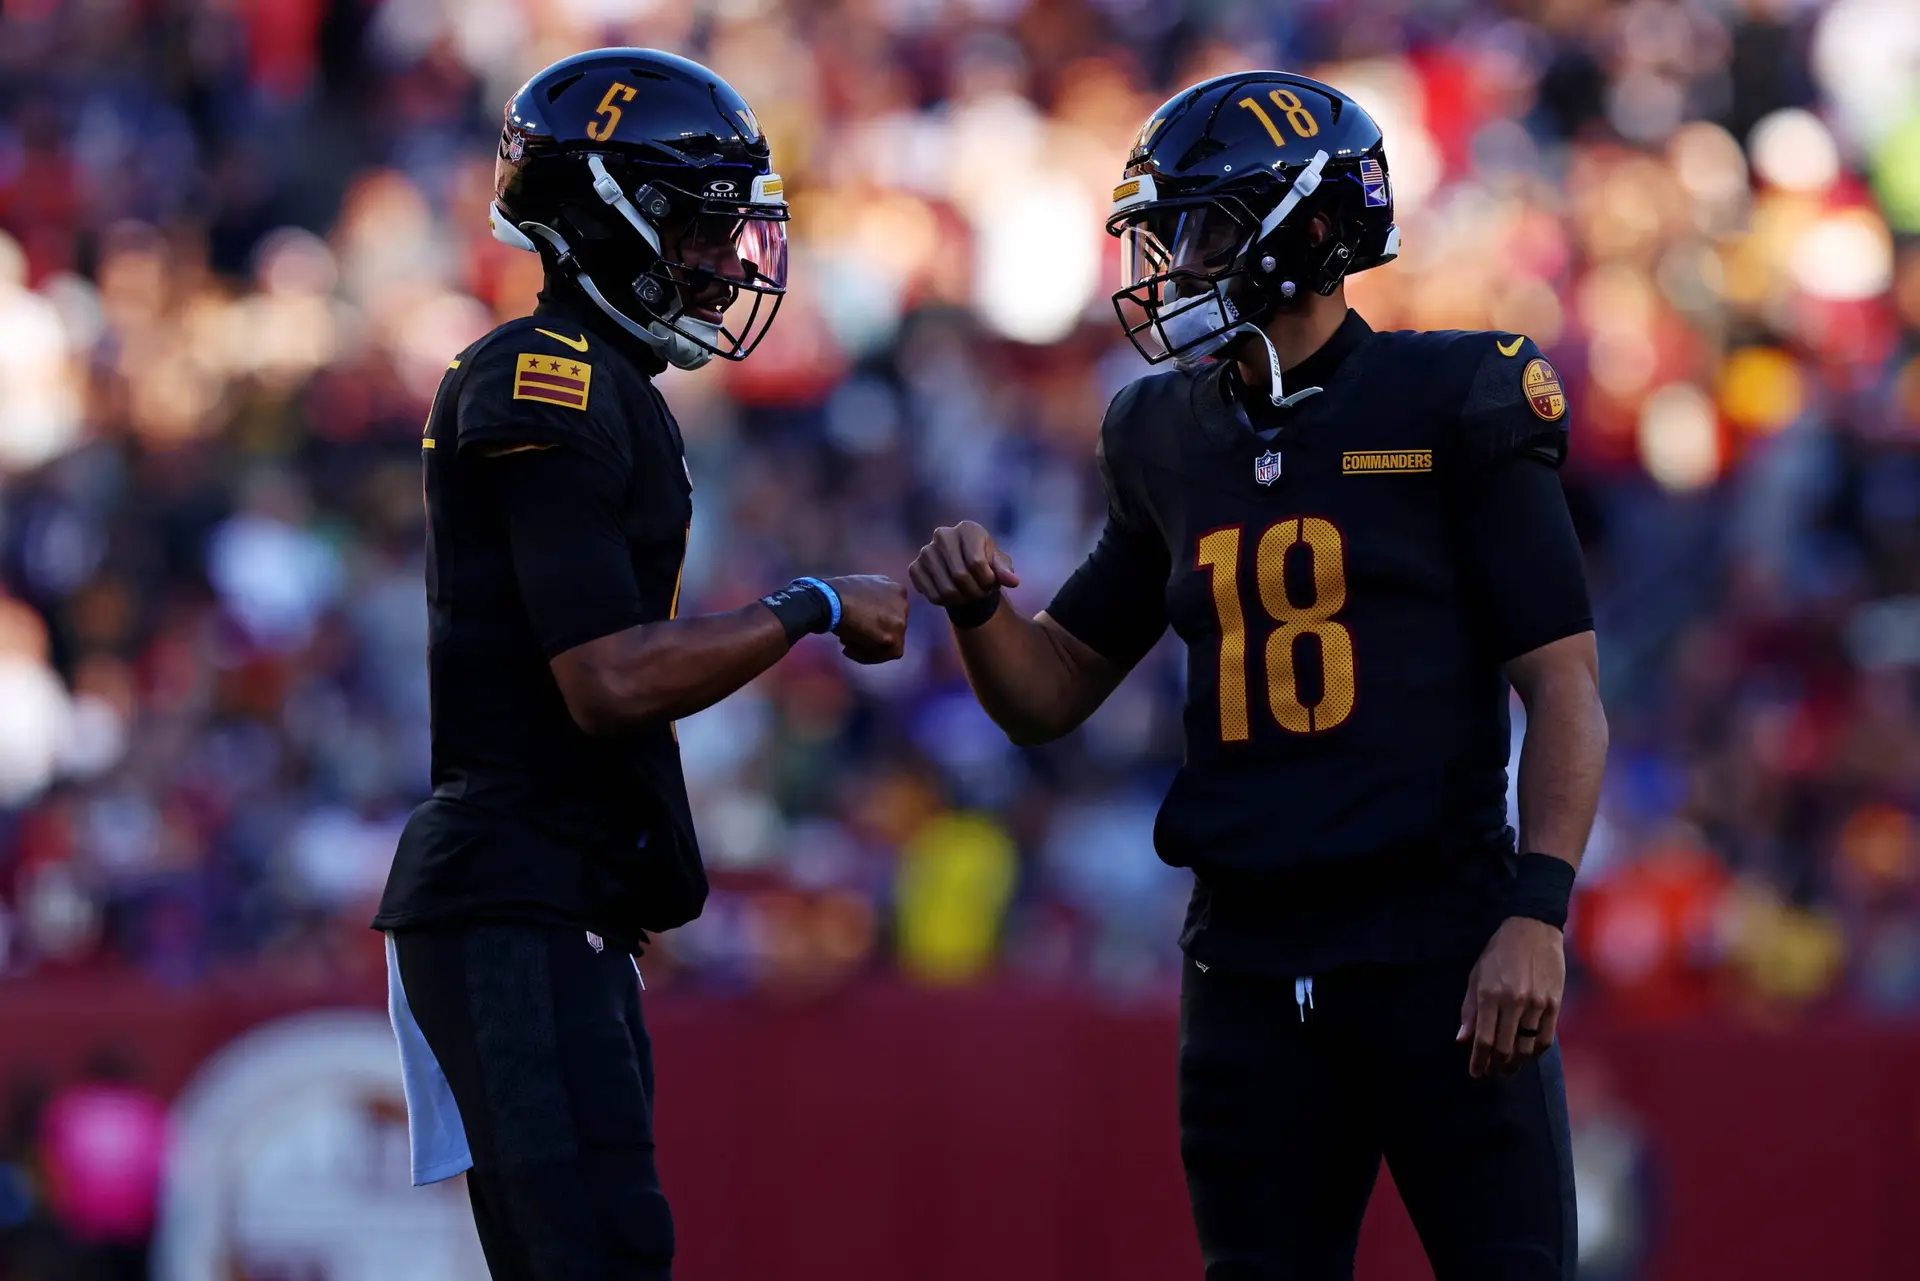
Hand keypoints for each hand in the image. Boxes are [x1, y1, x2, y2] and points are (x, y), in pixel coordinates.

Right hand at [826, 574, 907, 663]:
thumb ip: (874, 597)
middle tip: (853, 635)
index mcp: (897, 590)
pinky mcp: (893, 639)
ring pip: (889, 643)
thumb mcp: (863, 585)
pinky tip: (848, 650)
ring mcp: (900, 621)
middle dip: (873, 633)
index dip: (874, 621)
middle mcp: (903, 604)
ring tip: (847, 644)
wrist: (832, 602)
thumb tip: (871, 613)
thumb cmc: (839, 592)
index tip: (860, 624)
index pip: (891, 611)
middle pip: (891, 627)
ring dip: (868, 646)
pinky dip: (866, 656)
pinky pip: (884, 655)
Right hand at [909, 522, 1021, 605]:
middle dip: (975, 592)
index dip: (987, 581)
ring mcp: (926, 551)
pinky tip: (951, 596)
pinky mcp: (914, 567)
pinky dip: (944, 602)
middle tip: (980, 594)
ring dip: (961, 600)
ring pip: (946, 589)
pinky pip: (931, 594)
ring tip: (968, 596)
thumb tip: (1013, 581)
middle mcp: (943, 535)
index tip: (991, 584)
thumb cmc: (985, 565)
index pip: (976, 562)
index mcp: (967, 529)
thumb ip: (1005, 571)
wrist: (964, 571)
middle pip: (960, 576)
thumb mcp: (999, 565)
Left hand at [1457, 916, 1564, 1078]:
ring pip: (1527, 1048)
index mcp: (1490, 995)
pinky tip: (1528, 1056)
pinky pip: (1546, 1039)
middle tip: (1492, 1073)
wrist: (1533, 930)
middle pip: (1505, 1048)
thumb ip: (1469, 1009)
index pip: (1483, 1039)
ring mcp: (1537, 1004)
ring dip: (1516, 1064)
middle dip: (1496, 1066)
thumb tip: (1462, 1039)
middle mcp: (1513, 1002)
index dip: (1478, 1061)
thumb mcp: (1476, 976)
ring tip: (1508, 1068)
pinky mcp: (1554, 1004)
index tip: (1475, 1072)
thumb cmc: (1499, 952)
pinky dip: (1536, 1053)